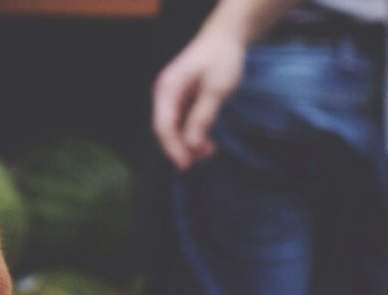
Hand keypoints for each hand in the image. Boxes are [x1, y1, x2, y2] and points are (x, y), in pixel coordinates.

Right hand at [152, 24, 245, 169]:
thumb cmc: (221, 58)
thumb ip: (202, 116)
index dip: (173, 147)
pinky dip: (193, 135)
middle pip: (165, 130)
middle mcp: (164, 95)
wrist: (224, 38)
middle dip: (182, 148)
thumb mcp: (216, 88)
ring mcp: (171, 98)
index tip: (186, 164)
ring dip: (189, 144)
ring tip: (211, 151)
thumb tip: (192, 144)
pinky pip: (181, 124)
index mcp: (167, 88)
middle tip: (204, 158)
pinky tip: (207, 143)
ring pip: (173, 130)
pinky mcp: (180, 102)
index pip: (163, 126)